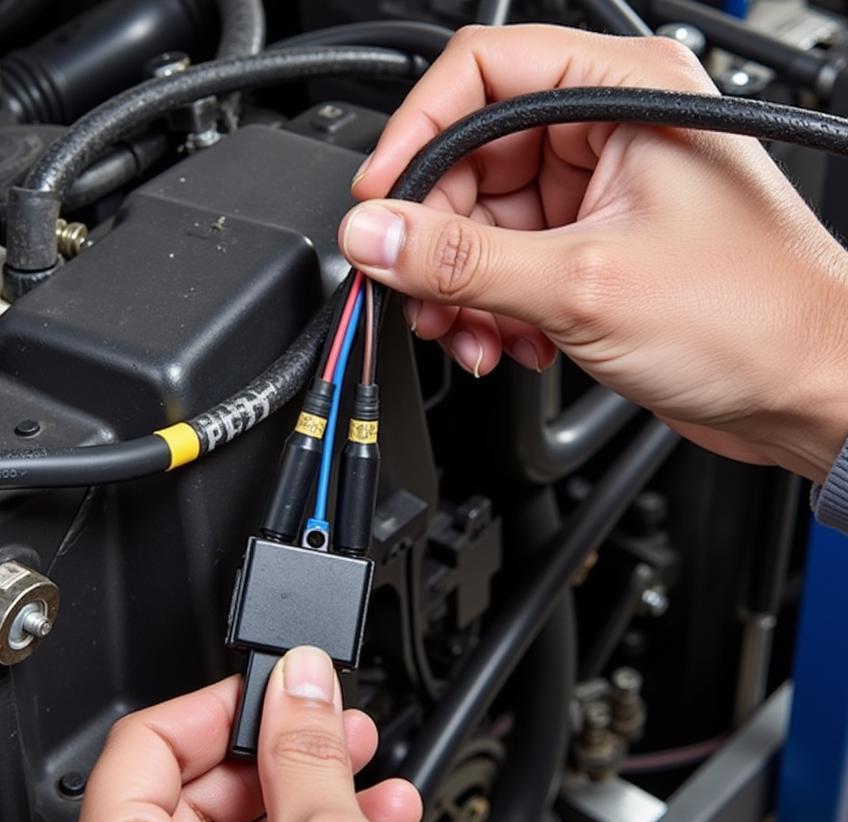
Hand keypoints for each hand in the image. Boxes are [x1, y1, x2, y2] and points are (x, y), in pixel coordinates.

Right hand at [339, 24, 847, 482]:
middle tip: (419, 293)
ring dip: (462, 290)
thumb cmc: (750, 317)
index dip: (415, 136)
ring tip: (472, 335)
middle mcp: (605, 133)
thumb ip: (462, 261)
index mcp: (621, 93)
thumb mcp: (581, 284)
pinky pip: (506, 266)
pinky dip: (493, 310)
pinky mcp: (588, 250)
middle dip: (437, 241)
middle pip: (469, 161)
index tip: (379, 202)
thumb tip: (375, 235)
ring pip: (481, 225)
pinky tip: (511, 344)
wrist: (802, 390)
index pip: (478, 75)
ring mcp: (595, 195)